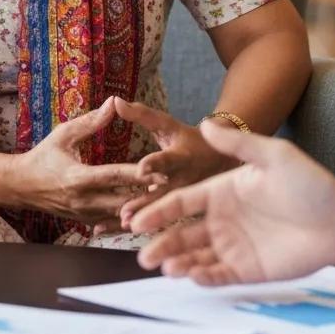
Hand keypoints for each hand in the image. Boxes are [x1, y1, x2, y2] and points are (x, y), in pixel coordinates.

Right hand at [12, 99, 160, 225]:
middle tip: (172, 188)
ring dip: (140, 208)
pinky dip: (127, 216)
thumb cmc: (43, 155)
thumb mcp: (64, 134)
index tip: (161, 172)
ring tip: (164, 200)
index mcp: (78, 176)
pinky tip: (145, 211)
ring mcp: (84, 214)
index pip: (114, 176)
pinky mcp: (84, 221)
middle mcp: (83, 200)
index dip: (139, 174)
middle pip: (122, 200)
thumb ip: (91, 122)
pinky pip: (111, 222)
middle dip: (146, 195)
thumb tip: (114, 103)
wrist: (21, 185)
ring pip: (119, 215)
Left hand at [113, 98, 238, 231]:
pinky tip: (115, 232)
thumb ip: (141, 114)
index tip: (141, 168)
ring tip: (120, 227)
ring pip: (160, 214)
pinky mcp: (182, 214)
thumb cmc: (187, 139)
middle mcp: (184, 181)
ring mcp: (184, 201)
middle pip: (162, 195)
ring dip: (140, 221)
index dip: (155, 164)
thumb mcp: (167, 124)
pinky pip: (158, 224)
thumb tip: (115, 100)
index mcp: (181, 158)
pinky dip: (140, 228)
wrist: (219, 160)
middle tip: (124, 214)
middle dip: (144, 205)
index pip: (167, 160)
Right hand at [130, 120, 334, 284]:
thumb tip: (205, 123)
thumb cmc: (309, 182)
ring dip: (179, 263)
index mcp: (222, 192)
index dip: (159, 211)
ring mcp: (235, 246)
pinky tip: (193, 276)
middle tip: (144, 255)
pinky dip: (204, 278)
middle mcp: (223, 220)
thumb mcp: (273, 156)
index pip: (182, 203)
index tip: (137, 220)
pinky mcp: (250, 269)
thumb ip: (238, 144)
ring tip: (165, 269)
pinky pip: (220, 275)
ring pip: (197, 257)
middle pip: (183, 234)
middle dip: (161, 245)